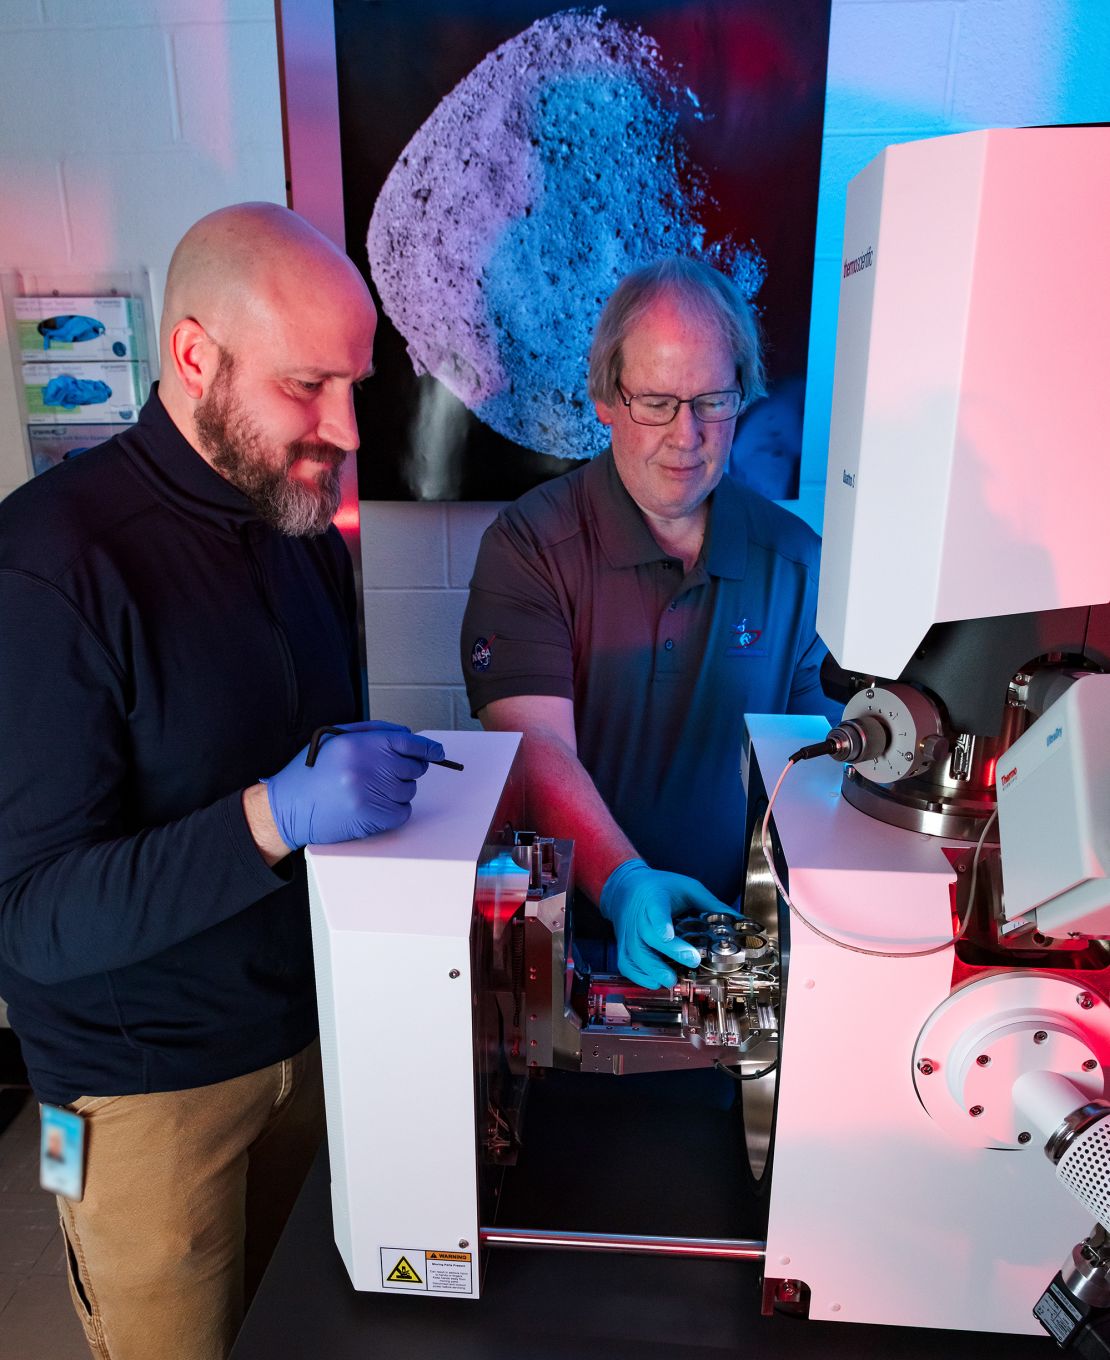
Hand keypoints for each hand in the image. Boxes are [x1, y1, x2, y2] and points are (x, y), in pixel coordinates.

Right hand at [263, 721, 444, 848]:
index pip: (408, 742)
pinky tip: (373, 806)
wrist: (287, 807)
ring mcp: (369, 793)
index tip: (436, 752)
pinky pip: (402, 812)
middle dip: (407, 771)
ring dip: (397, 791)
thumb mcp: (336, 739)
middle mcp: (366, 767)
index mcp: (358, 744)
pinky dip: (394, 810)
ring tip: (370, 791)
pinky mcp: (371, 817)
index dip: (427, 748)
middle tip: (387, 775)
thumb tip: (408, 736)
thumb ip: (373, 732)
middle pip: (413, 767)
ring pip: (409, 791)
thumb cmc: (311, 773)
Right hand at [599, 859, 737, 988]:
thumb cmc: (662, 888)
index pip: (656, 910)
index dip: (660, 923)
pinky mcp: (624, 946)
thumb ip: (711, 904)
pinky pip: (627, 965)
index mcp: (655, 898)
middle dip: (670, 951)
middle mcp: (639, 917)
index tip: (667, 933)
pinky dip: (639, 976)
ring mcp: (630, 934)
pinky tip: (655, 982)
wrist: (628, 887)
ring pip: (636, 954)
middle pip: (649, 936)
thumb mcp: (688, 888)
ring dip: (653, 970)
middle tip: (691, 961)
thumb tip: (739, 920)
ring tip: (671, 981)